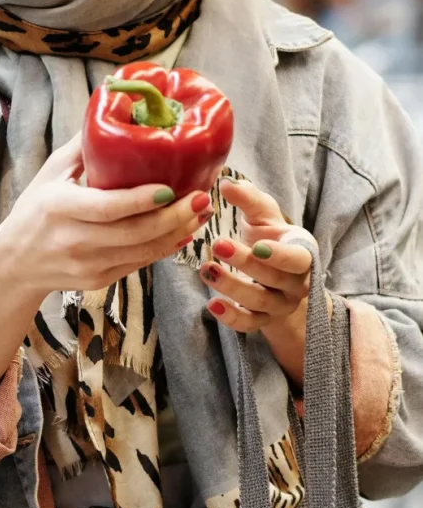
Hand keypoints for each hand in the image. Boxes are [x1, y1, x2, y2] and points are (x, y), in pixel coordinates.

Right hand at [0, 132, 212, 297]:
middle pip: (133, 233)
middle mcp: (74, 240)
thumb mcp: (50, 174)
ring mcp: (87, 264)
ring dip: (177, 233)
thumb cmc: (35, 210)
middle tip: (202, 198)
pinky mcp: (98, 280)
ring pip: (142, 252)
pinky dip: (164, 248)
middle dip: (174, 217)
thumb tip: (114, 111)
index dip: (140, 200)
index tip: (170, 187)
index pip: (106, 207)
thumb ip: (82, 148)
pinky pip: (139, 264)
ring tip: (201, 212)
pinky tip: (182, 232)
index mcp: (59, 208)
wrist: (15, 262)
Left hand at [200, 179, 315, 382]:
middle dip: (246, 264)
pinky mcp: (263, 320)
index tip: (257, 245)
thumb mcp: (263, 216)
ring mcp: (280, 304)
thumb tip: (226, 183)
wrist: (276, 273)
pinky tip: (212, 305)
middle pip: (274, 278)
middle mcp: (296, 283)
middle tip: (217, 244)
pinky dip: (232, 317)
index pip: (299, 258)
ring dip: (232, 287)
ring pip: (260, 302)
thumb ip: (249, 199)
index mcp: (302, 253)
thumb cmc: (269, 237)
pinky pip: (250, 324)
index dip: (280, 255)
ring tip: (206, 270)